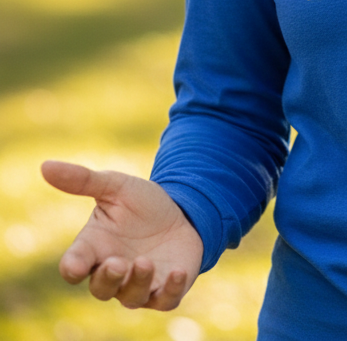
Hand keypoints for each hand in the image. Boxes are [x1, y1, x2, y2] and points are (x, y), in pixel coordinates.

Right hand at [41, 160, 203, 310]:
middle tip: (118, 262)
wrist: (181, 212)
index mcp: (95, 249)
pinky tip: (177, 273)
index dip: (73, 268)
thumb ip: (83, 180)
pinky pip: (165, 301)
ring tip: (144, 262)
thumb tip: (45, 165)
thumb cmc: (141, 204)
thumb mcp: (115, 186)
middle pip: (101, 289)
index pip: (73, 267)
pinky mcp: (167, 289)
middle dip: (108, 278)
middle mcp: (114, 272)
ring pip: (131, 297)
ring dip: (137, 283)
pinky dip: (170, 291)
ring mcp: (140, 284)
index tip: (75, 266)